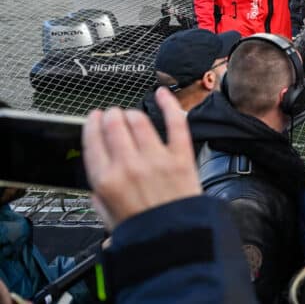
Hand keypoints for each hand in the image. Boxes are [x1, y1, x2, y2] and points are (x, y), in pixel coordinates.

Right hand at [82, 88, 200, 231]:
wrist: (174, 240)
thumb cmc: (143, 232)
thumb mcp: (108, 218)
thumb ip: (100, 197)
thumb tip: (99, 183)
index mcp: (106, 181)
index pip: (92, 140)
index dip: (92, 124)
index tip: (94, 118)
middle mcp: (129, 166)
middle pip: (114, 125)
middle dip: (112, 116)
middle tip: (114, 115)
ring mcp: (156, 159)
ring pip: (139, 121)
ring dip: (132, 113)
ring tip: (132, 114)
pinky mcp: (180, 156)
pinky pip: (175, 122)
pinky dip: (168, 104)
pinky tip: (162, 94)